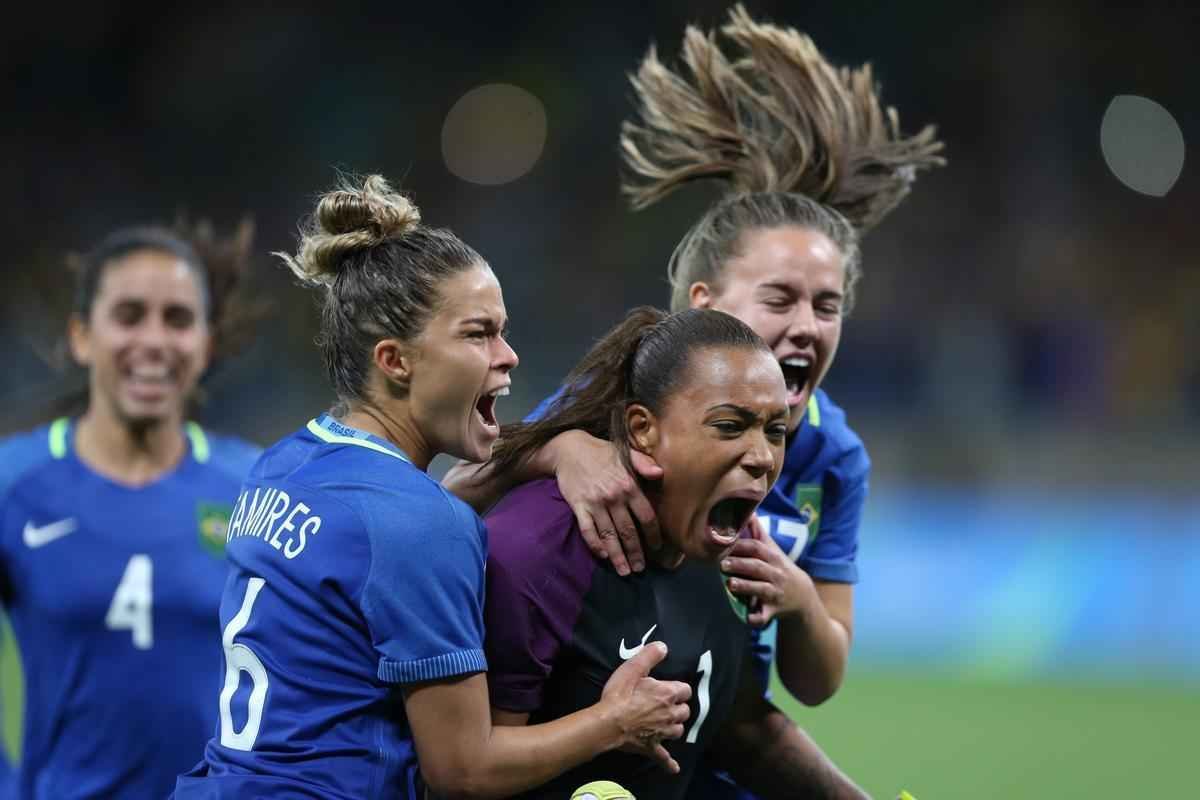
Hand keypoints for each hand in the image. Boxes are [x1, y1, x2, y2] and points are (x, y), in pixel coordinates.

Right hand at [547, 430, 662, 574]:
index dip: (653, 534)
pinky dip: (595, 544)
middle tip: (640, 569)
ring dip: (617, 556)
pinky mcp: (578, 506)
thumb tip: (660, 473)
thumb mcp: (626, 452)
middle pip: (628, 531)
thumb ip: (644, 464)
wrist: (569, 448)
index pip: (646, 516)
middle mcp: (613, 497)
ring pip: (609, 535)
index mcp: (629, 485)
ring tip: (624, 571)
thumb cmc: (601, 452)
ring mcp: (595, 503)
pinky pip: (587, 530)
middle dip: (635, 552)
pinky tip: (602, 556)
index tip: (656, 547)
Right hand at [600, 642, 691, 773]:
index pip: (685, 690)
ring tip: (668, 724)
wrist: (607, 723)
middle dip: (678, 707)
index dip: (678, 688)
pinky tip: (673, 768)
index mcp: (667, 694)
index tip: (669, 687)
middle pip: (685, 712)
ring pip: (678, 731)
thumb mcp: (632, 668)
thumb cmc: (619, 695)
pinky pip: (664, 757)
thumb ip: (649, 656)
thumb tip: (663, 647)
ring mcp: (661, 733)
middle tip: (667, 704)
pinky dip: (669, 763)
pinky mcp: (651, 747)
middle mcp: (670, 714)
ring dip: (675, 727)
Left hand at [721, 516, 817, 626]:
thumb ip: (757, 532)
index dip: (741, 545)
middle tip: (722, 564)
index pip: (757, 548)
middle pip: (757, 567)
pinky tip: (748, 619)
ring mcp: (774, 593)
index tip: (724, 543)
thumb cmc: (779, 568)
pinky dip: (756, 618)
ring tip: (730, 584)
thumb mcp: (772, 550)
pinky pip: (765, 616)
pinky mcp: (773, 611)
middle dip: (740, 565)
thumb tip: (748, 510)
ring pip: (760, 590)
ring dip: (746, 587)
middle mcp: (775, 574)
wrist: (802, 596)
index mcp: (772, 557)